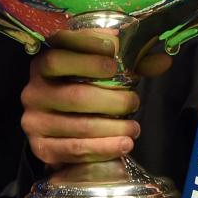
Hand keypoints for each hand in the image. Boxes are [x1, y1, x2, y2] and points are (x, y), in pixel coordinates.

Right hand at [21, 28, 171, 166]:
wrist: (60, 131)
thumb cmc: (87, 90)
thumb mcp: (107, 72)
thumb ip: (133, 62)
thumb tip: (163, 60)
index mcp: (45, 63)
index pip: (59, 50)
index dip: (86, 47)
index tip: (114, 52)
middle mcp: (34, 90)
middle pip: (76, 94)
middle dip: (112, 99)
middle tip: (134, 102)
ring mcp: (34, 120)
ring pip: (78, 125)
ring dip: (112, 127)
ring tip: (134, 128)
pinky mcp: (40, 148)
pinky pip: (75, 150)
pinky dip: (103, 147)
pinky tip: (123, 144)